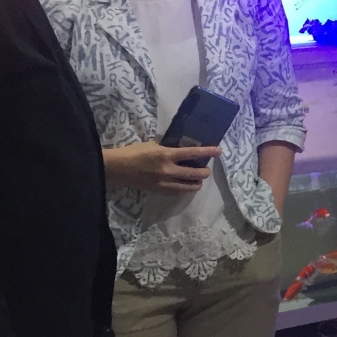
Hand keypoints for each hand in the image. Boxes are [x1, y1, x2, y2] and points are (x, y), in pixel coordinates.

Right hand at [101, 142, 217, 194]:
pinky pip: (177, 191)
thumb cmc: (134, 152)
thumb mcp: (153, 145)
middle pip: (194, 174)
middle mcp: (168, 170)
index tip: (219, 151)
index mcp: (166, 155)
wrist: (117, 168)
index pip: (192, 154)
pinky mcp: (159, 191)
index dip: (207, 152)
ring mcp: (164, 182)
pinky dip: (184, 188)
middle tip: (206, 169)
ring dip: (196, 182)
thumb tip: (183, 151)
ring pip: (188, 186)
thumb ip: (169, 148)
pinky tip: (185, 184)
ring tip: (197, 178)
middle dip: (204, 172)